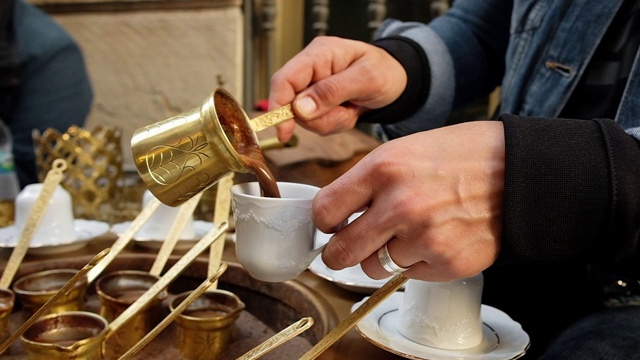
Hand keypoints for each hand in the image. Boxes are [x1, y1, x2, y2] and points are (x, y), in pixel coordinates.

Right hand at [268, 36, 406, 141]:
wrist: (397, 81)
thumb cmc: (385, 71)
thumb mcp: (366, 79)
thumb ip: (332, 92)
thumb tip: (299, 108)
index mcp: (319, 54)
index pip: (284, 79)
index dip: (278, 105)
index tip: (283, 131)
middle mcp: (310, 70)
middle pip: (291, 104)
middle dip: (319, 117)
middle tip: (346, 112)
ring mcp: (312, 87)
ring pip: (305, 119)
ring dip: (330, 121)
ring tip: (351, 109)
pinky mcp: (316, 103)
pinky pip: (316, 124)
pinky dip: (334, 123)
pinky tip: (348, 112)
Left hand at [314, 121, 504, 281]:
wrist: (520, 171)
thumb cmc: (462, 155)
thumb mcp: (405, 150)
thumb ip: (369, 182)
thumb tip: (338, 212)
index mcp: (383, 169)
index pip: (325, 210)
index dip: (324, 222)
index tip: (331, 225)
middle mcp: (399, 206)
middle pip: (341, 252)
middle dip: (339, 254)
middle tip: (346, 250)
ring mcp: (423, 238)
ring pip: (375, 267)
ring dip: (384, 257)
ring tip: (410, 234)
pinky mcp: (446, 263)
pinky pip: (410, 275)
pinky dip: (418, 263)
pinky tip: (437, 238)